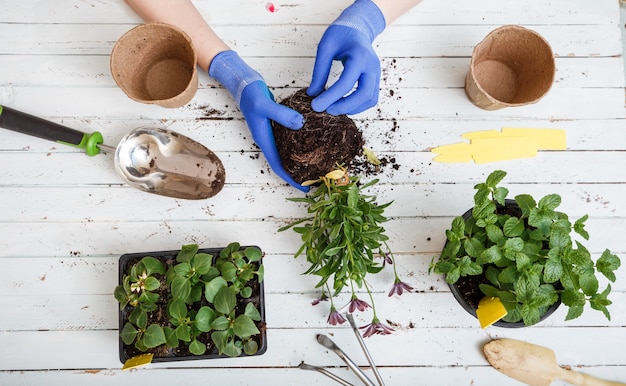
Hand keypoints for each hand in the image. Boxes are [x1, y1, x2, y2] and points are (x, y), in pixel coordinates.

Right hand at [209, 50, 308, 191]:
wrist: (243, 82)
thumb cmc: (250, 94)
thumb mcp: (265, 104)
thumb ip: (282, 115)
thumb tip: (301, 124)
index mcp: (264, 139)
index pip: (279, 166)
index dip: (292, 179)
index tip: (306, 187)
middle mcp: (268, 139)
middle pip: (283, 163)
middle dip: (298, 173)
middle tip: (316, 179)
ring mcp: (272, 132)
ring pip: (286, 152)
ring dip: (298, 161)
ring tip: (316, 165)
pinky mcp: (276, 124)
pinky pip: (289, 139)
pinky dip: (299, 144)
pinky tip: (311, 142)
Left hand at [307, 0, 385, 115]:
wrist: (357, 28)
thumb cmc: (341, 34)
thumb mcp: (325, 47)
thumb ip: (320, 71)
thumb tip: (312, 94)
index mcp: (360, 55)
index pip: (346, 83)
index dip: (330, 97)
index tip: (315, 106)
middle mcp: (372, 66)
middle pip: (364, 95)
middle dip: (344, 106)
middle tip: (326, 110)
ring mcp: (377, 74)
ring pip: (370, 100)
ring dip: (352, 108)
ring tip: (333, 108)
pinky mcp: (375, 80)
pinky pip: (370, 99)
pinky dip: (357, 106)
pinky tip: (343, 105)